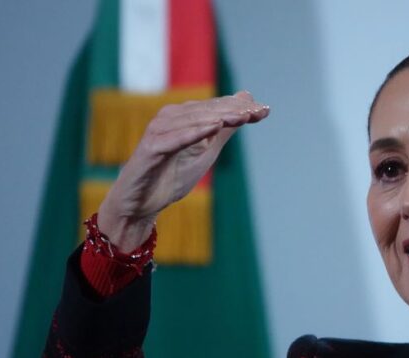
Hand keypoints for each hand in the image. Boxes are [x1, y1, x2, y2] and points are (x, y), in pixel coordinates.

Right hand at [98, 91, 268, 251]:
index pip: (217, 108)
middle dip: (234, 110)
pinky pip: (175, 138)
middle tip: (258, 112)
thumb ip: (225, 127)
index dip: (242, 108)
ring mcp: (159, 131)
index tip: (266, 110)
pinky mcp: (151, 149)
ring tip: (242, 116)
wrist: (142, 203)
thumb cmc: (172, 174)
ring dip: (219, 117)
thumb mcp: (207, 151)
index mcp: (184, 117)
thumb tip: (246, 102)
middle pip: (208, 111)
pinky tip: (213, 127)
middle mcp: (171, 118)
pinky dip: (193, 132)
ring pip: (194, 121)